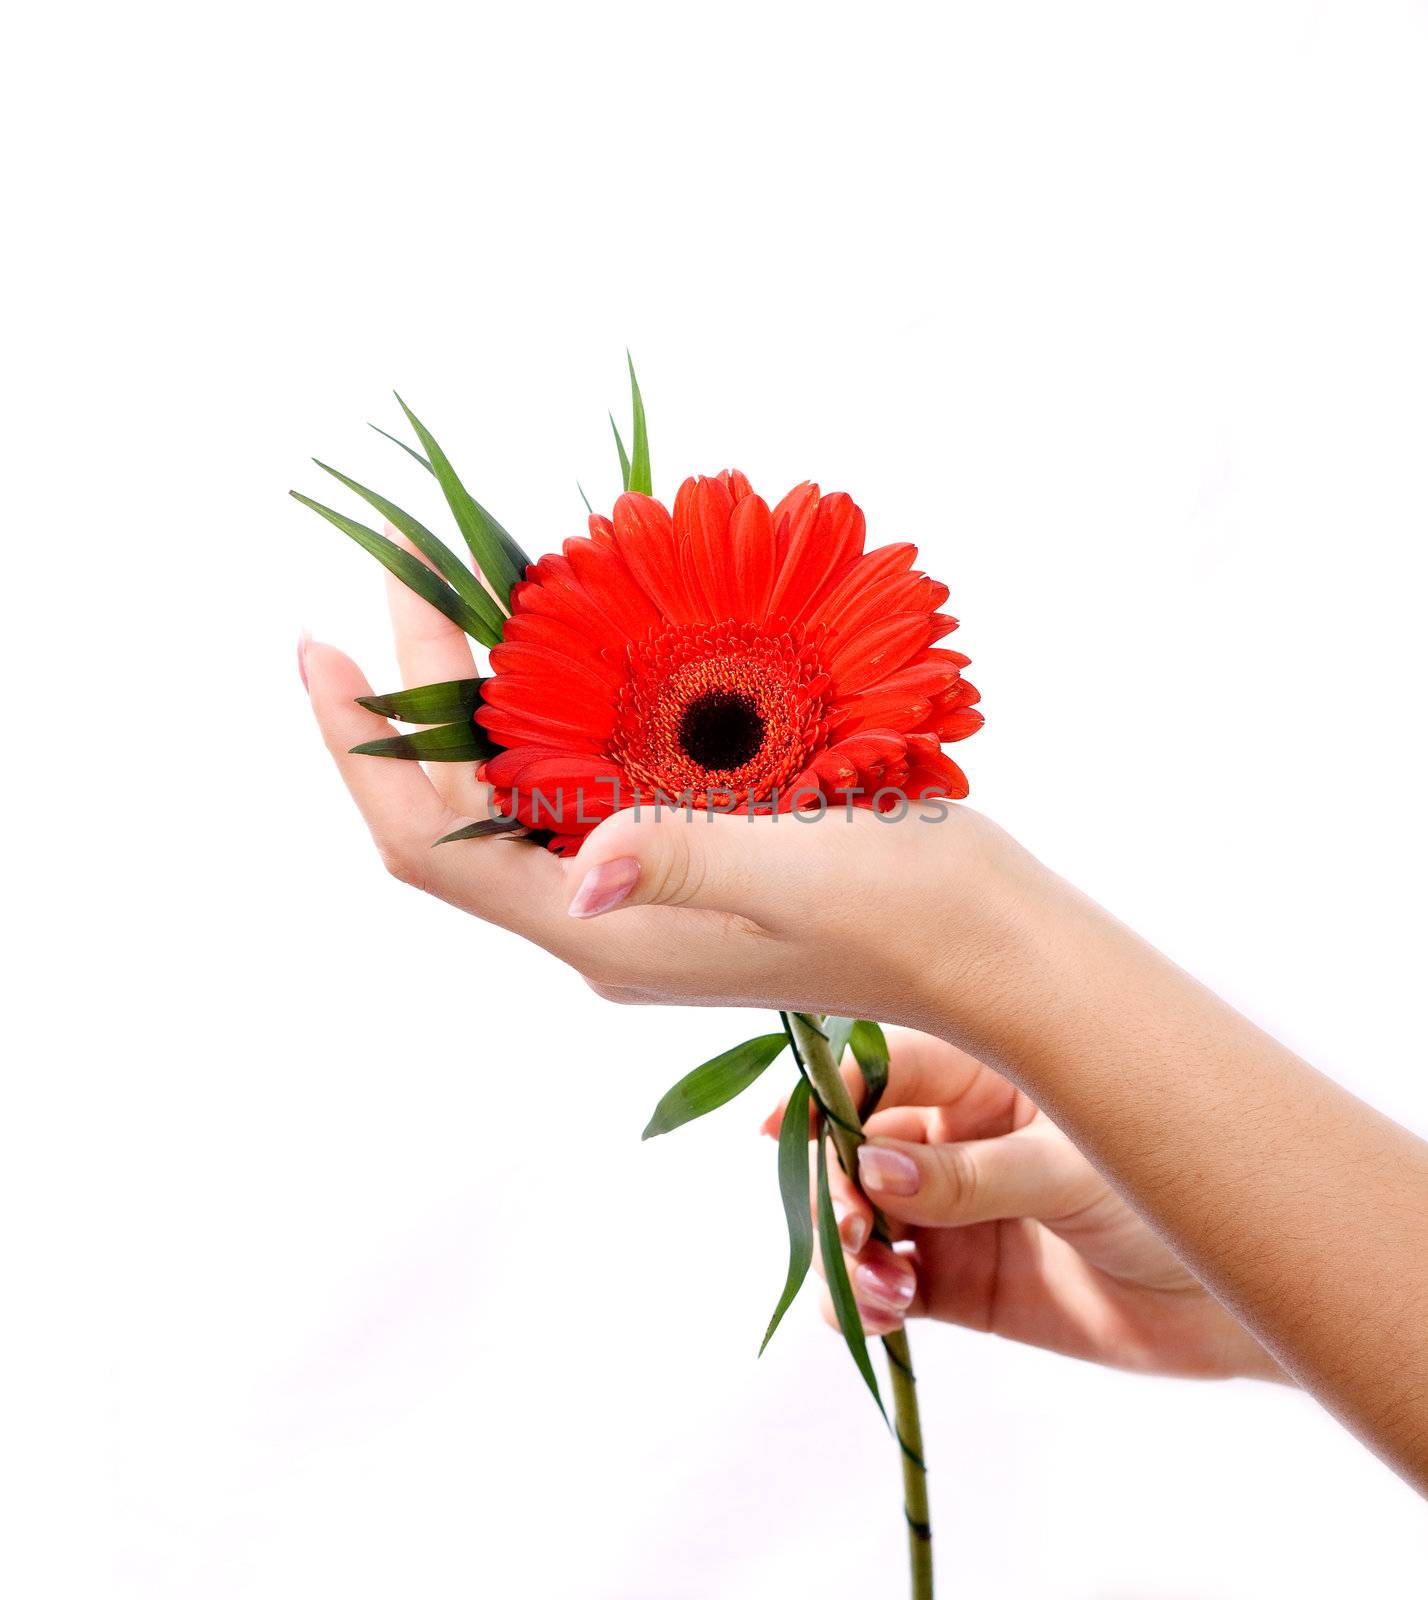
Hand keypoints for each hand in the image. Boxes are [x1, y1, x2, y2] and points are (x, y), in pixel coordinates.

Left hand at [302, 547, 1024, 1032]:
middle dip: (413, 699)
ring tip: (461, 594)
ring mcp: (641, 896)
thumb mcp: (811, 878)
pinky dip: (554, 715)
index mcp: (608, 930)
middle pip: (458, 810)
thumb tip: (586, 868)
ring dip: (478, 699)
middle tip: (407, 573)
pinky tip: (567, 648)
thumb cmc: (920, 917)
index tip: (321, 645)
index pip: (431, 847)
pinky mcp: (685, 867)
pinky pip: (580, 787)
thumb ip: (692, 861)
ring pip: (515, 795)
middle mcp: (604, 919)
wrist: (999, 953)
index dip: (362, 750)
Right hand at [766, 1028, 1284, 1381]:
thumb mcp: (1075, 1169)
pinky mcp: (961, 1283)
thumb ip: (972, 1174)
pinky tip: (883, 1314)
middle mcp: (958, 1135)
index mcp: (988, 1073)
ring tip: (878, 1287)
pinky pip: (886, 1287)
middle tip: (855, 1228)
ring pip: (861, 1219)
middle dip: (835, 1185)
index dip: (828, 1091)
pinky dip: (864, 1302)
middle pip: (855, 1146)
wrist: (1244, 1300)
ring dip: (845, 1250)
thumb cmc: (1177, 1194)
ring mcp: (955, 1210)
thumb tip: (873, 1166)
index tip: (782, 1128)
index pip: (884, 1066)